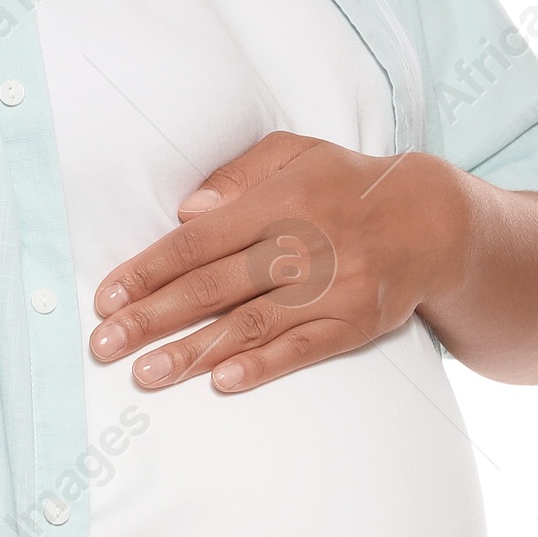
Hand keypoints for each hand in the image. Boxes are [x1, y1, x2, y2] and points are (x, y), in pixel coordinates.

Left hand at [88, 131, 470, 393]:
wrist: (433, 219)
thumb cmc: (345, 183)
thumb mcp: (295, 154)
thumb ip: (237, 176)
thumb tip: (186, 211)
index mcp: (280, 201)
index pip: (199, 240)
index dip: (148, 270)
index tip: (106, 297)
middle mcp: (303, 245)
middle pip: (214, 287)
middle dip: (152, 318)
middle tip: (105, 345)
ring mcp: (331, 289)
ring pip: (251, 324)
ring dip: (193, 352)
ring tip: (146, 373)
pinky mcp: (355, 324)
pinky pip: (304, 350)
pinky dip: (263, 366)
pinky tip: (222, 383)